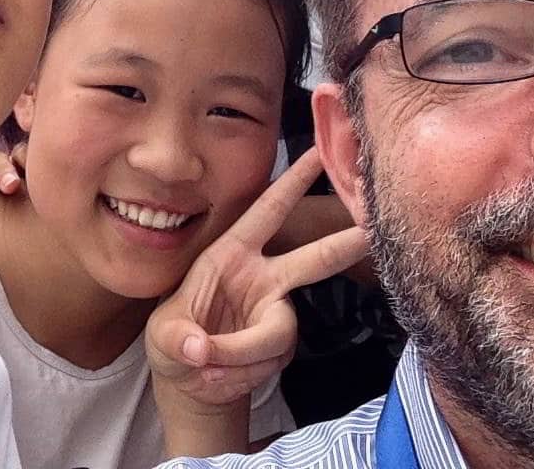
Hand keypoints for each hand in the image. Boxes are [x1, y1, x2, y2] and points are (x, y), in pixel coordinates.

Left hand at [147, 148, 367, 420]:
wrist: (189, 379)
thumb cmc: (174, 337)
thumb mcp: (162, 335)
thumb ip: (178, 338)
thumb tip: (199, 349)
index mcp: (232, 252)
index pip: (268, 210)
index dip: (292, 182)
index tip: (320, 153)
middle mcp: (263, 277)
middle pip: (312, 259)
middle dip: (342, 244)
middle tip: (371, 231)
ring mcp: (276, 310)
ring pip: (279, 331)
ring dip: (240, 356)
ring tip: (204, 367)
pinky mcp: (281, 345)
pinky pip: (270, 361)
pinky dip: (240, 375)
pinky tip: (215, 378)